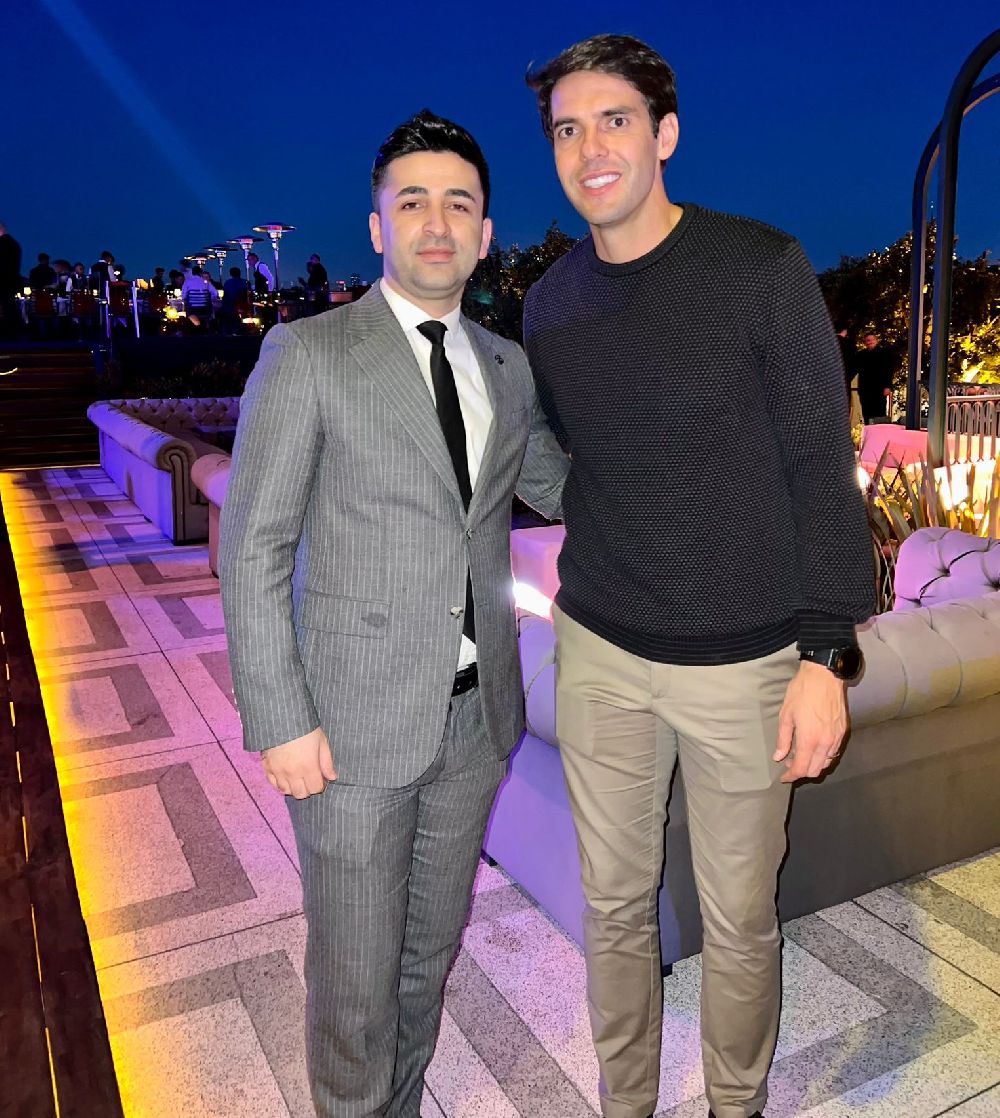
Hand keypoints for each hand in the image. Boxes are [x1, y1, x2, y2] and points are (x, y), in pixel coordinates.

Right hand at [261, 727, 336, 798]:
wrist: (282, 717)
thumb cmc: (305, 728)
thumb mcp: (321, 742)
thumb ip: (327, 762)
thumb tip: (332, 777)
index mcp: (308, 767)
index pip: (315, 789)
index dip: (320, 785)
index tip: (320, 778)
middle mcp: (292, 773)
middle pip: (300, 794)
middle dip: (307, 789)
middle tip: (309, 778)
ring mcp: (278, 771)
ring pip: (286, 791)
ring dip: (293, 787)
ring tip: (297, 777)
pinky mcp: (267, 766)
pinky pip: (272, 783)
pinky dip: (279, 783)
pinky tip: (284, 776)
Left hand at [773, 662, 847, 782]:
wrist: (824, 676)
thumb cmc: (802, 692)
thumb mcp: (786, 715)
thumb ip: (783, 739)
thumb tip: (779, 756)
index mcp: (810, 740)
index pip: (802, 769)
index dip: (791, 776)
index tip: (784, 777)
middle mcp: (826, 743)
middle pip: (815, 770)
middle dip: (802, 772)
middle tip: (790, 764)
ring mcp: (837, 738)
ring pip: (826, 763)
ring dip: (813, 765)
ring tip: (801, 755)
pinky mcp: (843, 731)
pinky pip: (834, 752)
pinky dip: (823, 756)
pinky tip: (814, 747)